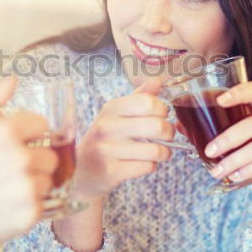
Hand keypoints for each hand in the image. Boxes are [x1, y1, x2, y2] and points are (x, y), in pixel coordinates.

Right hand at [0, 76, 57, 251]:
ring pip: (48, 179)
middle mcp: (18, 158)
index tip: (17, 144)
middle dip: (34, 161)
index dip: (29, 134)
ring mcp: (26, 187)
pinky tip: (6, 206)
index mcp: (2, 133)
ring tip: (6, 190)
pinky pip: (43, 203)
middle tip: (9, 172)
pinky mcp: (29, 213)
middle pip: (50, 154)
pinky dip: (29, 206)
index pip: (41, 124)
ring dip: (34, 183)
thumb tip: (12, 79)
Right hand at [72, 77, 173, 201]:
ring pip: (156, 150)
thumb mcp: (117, 113)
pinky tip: (143, 162)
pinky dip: (151, 166)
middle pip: (157, 126)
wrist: (82, 170)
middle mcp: (107, 127)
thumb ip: (139, 96)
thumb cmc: (105, 138)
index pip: (148, 102)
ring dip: (164, 152)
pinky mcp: (112, 171)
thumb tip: (158, 80)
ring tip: (159, 151)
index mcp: (111, 108)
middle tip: (165, 135)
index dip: (162, 109)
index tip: (161, 115)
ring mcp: (108, 150)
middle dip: (169, 132)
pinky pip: (148, 167)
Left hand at [203, 81, 251, 202]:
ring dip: (235, 160)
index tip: (218, 100)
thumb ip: (217, 131)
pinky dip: (250, 170)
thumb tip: (180, 124)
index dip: (239, 92)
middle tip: (208, 151)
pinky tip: (236, 176)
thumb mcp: (243, 141)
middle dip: (227, 139)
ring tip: (217, 171)